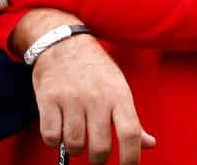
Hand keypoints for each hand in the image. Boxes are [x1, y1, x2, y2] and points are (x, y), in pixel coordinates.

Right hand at [15, 10, 155, 164]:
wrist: (64, 44)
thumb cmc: (96, 70)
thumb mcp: (120, 89)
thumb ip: (132, 120)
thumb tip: (149, 144)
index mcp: (119, 96)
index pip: (130, 133)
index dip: (131, 157)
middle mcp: (97, 98)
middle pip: (100, 146)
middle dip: (98, 159)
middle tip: (96, 156)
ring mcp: (72, 99)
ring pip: (74, 144)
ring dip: (75, 150)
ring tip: (77, 140)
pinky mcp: (48, 100)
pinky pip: (51, 136)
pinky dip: (55, 141)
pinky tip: (60, 132)